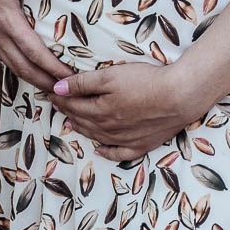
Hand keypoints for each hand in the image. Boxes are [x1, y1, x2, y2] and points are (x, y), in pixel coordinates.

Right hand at [0, 0, 72, 89]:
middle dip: (45, 81)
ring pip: (12, 64)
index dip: (53, 66)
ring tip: (51, 85)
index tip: (70, 76)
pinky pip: (5, 55)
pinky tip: (30, 66)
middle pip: (23, 67)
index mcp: (6, 17)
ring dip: (33, 78)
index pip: (34, 51)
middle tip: (66, 91)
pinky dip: (20, 67)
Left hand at [51, 61, 194, 160]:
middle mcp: (109, 129)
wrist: (178, 97)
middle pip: (84, 121)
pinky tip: (100, 150)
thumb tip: (57, 89)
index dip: (60, 98)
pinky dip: (107, 152)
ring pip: (98, 137)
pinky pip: (119, 153)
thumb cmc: (144, 82)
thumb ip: (83, 83)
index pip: (73, 105)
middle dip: (68, 112)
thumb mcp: (110, 76)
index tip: (50, 92)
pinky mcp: (142, 144)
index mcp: (100, 111)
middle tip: (58, 105)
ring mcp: (126, 140)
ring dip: (83, 129)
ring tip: (73, 122)